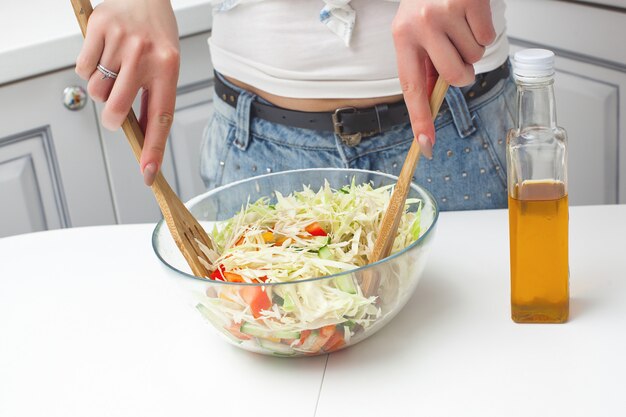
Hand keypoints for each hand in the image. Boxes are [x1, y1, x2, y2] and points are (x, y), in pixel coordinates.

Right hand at [75, 0, 179, 185]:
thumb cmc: (156, 35)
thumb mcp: (166, 65)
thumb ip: (153, 97)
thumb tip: (139, 134)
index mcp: (168, 68)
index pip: (161, 118)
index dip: (153, 149)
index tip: (148, 173)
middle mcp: (145, 56)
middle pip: (116, 110)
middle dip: (111, 119)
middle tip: (113, 114)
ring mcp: (121, 42)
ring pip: (97, 90)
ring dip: (101, 88)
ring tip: (114, 68)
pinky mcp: (99, 28)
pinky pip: (82, 68)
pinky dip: (88, 67)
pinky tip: (103, 53)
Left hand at [392, 0, 495, 157]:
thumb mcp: (416, 29)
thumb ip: (425, 63)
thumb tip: (434, 98)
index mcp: (403, 37)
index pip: (411, 88)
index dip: (419, 118)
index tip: (425, 144)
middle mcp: (420, 25)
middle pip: (454, 77)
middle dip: (463, 71)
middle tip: (457, 49)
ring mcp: (444, 13)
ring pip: (474, 57)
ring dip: (474, 46)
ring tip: (462, 24)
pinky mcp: (469, 2)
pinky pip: (487, 37)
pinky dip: (485, 29)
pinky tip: (472, 14)